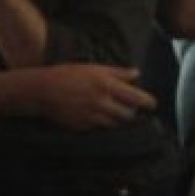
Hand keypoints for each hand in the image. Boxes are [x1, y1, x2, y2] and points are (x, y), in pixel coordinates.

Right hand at [38, 63, 156, 129]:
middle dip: (132, 112)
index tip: (152, 104)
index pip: (136, 98)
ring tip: (114, 111)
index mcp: (106, 85)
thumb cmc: (67, 75)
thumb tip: (136, 74)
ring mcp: (93, 117)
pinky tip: (98, 116)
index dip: (147, 102)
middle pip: (128, 115)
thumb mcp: (93, 67)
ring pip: (116, 124)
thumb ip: (117, 72)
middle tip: (130, 107)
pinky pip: (101, 128)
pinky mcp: (84, 127)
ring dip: (119, 119)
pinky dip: (104, 124)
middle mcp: (102, 102)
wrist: (42, 91)